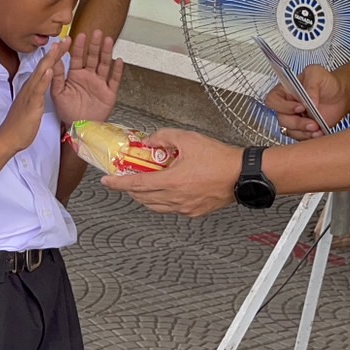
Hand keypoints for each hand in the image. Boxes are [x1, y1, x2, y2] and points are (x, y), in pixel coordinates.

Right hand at [0, 40, 64, 153]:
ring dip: (50, 59)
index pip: (45, 67)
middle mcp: (31, 86)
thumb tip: (42, 83)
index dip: (55, 55)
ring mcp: (30, 94)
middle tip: (66, 38)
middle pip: (44, 65)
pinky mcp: (31, 104)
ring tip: (59, 47)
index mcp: (33, 86)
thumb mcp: (32, 103)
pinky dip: (45, 79)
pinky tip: (50, 70)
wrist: (9, 137)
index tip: (64, 43)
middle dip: (55, 51)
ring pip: (41, 73)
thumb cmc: (21, 122)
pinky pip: (39, 89)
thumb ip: (37, 92)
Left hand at [51, 30, 123, 124]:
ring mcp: (100, 84)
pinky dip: (117, 71)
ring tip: (107, 40)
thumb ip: (56, 76)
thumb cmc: (67, 112)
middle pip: (93, 57)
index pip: (77, 57)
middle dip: (94, 45)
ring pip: (104, 64)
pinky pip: (114, 80)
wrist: (79, 128)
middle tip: (96, 32)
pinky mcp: (109, 93)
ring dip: (106, 52)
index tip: (79, 35)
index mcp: (75, 75)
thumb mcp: (57, 93)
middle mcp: (88, 77)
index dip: (79, 47)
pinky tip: (118, 61)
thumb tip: (54, 59)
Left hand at [104, 128, 239, 217]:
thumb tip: (151, 140)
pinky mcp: (194, 212)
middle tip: (125, 179)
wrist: (241, 174)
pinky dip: (160, 201)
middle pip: (142, 198)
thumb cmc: (220, 159)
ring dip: (144, 196)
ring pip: (154, 206)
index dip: (118, 183)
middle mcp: (176, 198)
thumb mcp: (188, 139)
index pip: (136, 184)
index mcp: (172, 181)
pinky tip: (164, 191)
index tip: (107, 181)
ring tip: (143, 184)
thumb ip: (164, 137)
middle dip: (130, 189)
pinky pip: (169, 209)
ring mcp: (185, 208)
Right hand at [265, 64, 349, 140]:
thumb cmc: (326, 82)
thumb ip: (311, 85)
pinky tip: (319, 133)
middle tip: (313, 123)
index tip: (301, 107)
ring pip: (290, 130)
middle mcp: (287, 106)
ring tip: (318, 128)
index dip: (284, 106)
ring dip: (303, 132)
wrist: (341, 95)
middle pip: (282, 118)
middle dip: (297, 123)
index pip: (273, 100)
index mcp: (285, 91)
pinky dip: (309, 137)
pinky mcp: (303, 129)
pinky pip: (300, 137)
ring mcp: (295, 118)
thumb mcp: (317, 73)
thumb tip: (309, 102)